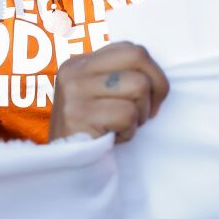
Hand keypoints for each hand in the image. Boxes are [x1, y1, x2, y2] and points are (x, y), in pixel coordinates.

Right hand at [48, 41, 168, 142]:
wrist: (61, 169)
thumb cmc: (90, 133)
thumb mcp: (99, 96)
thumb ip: (119, 77)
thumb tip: (156, 79)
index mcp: (80, 63)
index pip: (132, 49)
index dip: (153, 72)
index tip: (151, 98)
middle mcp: (74, 71)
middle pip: (138, 56)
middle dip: (155, 87)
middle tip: (146, 113)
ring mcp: (74, 91)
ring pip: (138, 85)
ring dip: (140, 114)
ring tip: (123, 127)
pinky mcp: (78, 115)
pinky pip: (127, 114)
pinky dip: (128, 132)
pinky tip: (113, 138)